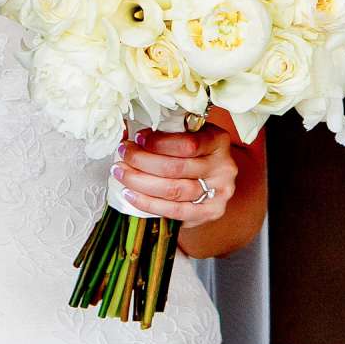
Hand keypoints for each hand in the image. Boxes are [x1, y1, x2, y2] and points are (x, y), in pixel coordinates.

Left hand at [113, 111, 236, 227]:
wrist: (215, 177)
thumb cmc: (198, 151)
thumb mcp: (191, 133)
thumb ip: (168, 131)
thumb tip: (128, 130)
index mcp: (219, 142)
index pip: (188, 144)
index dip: (158, 142)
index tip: (137, 138)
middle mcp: (223, 168)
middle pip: (176, 168)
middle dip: (142, 161)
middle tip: (123, 154)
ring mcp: (219, 194)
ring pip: (173, 191)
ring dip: (140, 182)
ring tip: (121, 173)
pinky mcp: (209, 213)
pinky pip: (174, 212)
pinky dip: (148, 204)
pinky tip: (131, 195)